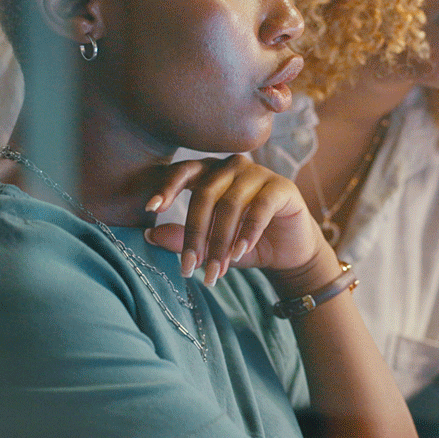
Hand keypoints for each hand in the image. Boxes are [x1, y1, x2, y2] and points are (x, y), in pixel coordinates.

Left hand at [140, 155, 332, 286]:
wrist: (288, 252)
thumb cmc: (243, 244)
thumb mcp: (210, 245)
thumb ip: (183, 238)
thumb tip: (149, 236)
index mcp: (209, 172)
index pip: (183, 172)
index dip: (166, 187)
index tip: (151, 209)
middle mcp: (231, 166)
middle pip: (205, 195)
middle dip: (195, 235)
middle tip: (188, 268)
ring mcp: (258, 173)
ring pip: (230, 205)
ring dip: (220, 242)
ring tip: (216, 271)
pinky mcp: (281, 187)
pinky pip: (260, 208)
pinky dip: (247, 232)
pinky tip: (240, 252)